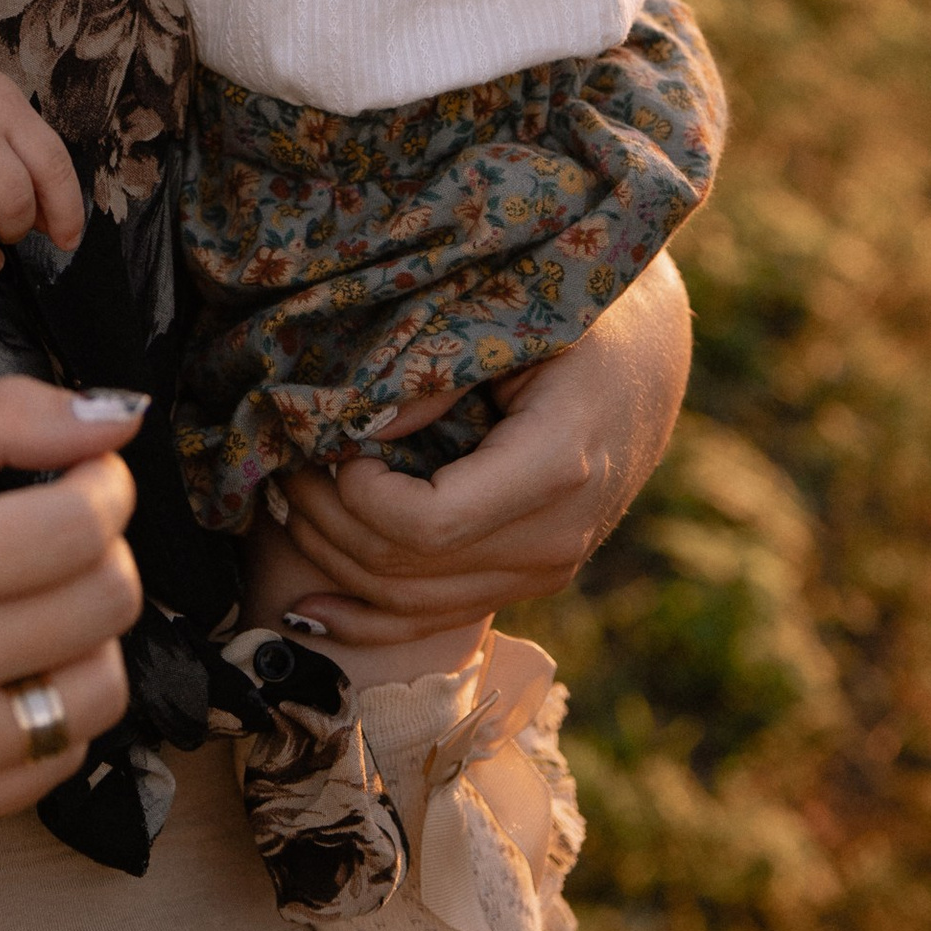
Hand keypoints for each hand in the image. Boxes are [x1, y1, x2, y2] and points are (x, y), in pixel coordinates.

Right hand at [0, 379, 143, 837]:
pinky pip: (62, 757)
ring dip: (89, 634)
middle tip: (57, 531)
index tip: (85, 473)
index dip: (104, 485)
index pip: (75, 530)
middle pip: (104, 605)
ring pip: (102, 690)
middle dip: (105, 550)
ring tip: (32, 603)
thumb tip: (122, 417)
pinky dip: (54, 703)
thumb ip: (0, 416)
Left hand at [263, 255, 692, 648]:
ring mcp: (548, 567)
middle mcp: (557, 536)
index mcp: (557, 465)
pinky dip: (368, 616)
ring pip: (415, 604)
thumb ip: (437, 367)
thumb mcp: (514, 316)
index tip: (328, 444)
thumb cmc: (576, 313)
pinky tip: (309, 610)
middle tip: (283, 464)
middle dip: (329, 522)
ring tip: (287, 500)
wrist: (647, 351)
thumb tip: (359, 421)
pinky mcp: (533, 578)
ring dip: (335, 559)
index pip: (429, 524)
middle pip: (411, 569)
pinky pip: (439, 618)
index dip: (358, 496)